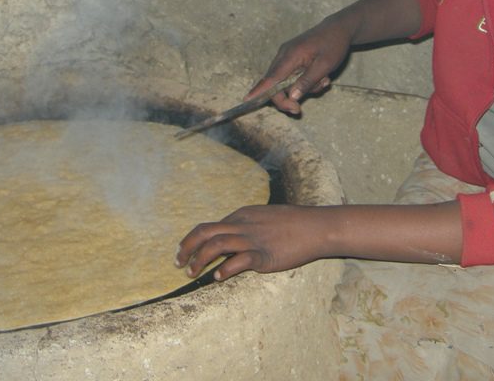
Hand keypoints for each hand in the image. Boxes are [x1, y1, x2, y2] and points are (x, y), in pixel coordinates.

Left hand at [176, 204, 331, 280]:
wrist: (315, 227)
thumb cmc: (292, 224)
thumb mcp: (263, 218)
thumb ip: (245, 226)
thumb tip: (230, 237)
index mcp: (241, 215)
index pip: (208, 226)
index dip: (191, 240)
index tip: (183, 252)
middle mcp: (242, 224)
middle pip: (204, 232)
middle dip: (186, 247)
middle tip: (178, 263)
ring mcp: (252, 239)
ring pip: (216, 245)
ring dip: (199, 260)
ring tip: (191, 273)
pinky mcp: (264, 255)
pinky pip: (238, 261)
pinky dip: (224, 269)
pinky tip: (218, 277)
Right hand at [249, 19, 352, 114]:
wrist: (339, 29)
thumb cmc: (334, 44)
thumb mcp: (325, 65)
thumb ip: (307, 81)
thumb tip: (292, 97)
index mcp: (291, 55)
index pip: (271, 77)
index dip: (259, 90)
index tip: (247, 100)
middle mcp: (284, 55)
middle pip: (275, 84)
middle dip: (288, 98)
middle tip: (298, 110)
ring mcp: (287, 57)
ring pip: (285, 83)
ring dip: (303, 88)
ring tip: (324, 81)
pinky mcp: (292, 60)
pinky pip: (292, 77)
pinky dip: (304, 82)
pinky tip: (321, 77)